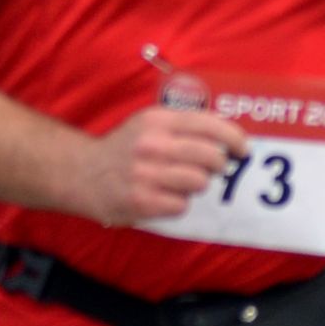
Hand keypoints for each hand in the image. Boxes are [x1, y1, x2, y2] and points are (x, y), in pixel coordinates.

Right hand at [74, 102, 251, 228]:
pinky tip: (162, 197)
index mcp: (156, 120)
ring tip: (179, 183)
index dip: (235, 138)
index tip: (243, 150)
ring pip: (200, 182)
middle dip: (217, 166)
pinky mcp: (141, 200)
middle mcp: (151, 144)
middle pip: (211, 157)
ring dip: (196, 186)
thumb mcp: (148, 124)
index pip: (209, 124)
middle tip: (210, 169)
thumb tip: (229, 137)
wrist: (81, 174)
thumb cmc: (125, 149)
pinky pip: (182, 205)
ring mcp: (145, 174)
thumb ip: (184, 125)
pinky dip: (177, 204)